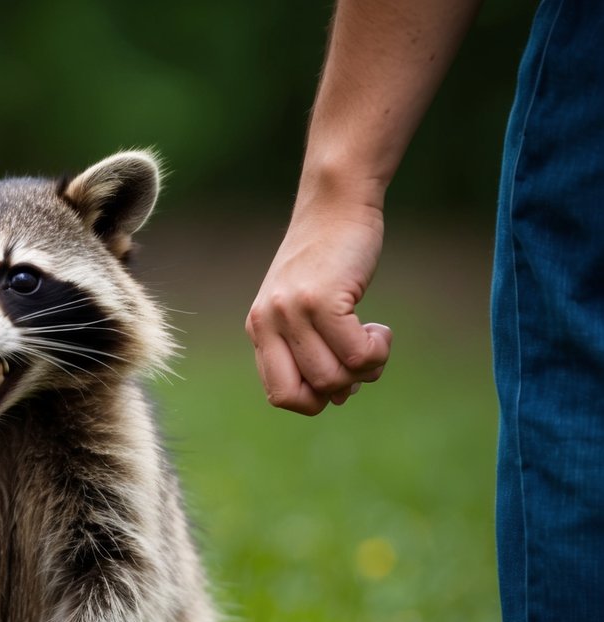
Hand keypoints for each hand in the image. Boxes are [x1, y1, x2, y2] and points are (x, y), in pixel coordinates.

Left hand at [245, 205, 392, 414]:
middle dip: (342, 389)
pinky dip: (376, 351)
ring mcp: (291, 312)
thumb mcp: (304, 307)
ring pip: (332, 379)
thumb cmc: (328, 260)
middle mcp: (267, 323)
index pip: (279, 395)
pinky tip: (380, 329)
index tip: (339, 375)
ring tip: (371, 339)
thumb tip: (338, 398)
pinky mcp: (320, 300)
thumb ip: (310, 349)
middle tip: (359, 359)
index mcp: (259, 330)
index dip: (315, 399)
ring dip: (365, 369)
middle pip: (306, 395)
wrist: (337, 205)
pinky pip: (355, 356)